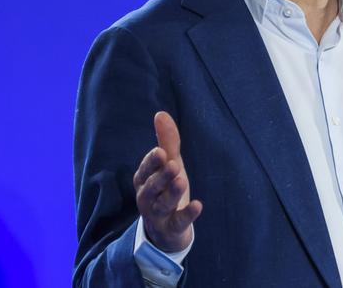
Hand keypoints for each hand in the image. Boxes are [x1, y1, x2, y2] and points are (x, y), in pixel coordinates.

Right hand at [134, 111, 202, 251]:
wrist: (167, 230)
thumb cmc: (165, 190)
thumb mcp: (168, 164)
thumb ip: (166, 142)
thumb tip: (160, 114)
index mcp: (144, 180)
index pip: (145, 170)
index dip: (152, 162)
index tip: (160, 152)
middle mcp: (147, 198)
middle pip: (151, 187)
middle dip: (161, 176)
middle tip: (173, 164)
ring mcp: (158, 215)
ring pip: (162, 204)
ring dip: (172, 193)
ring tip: (182, 181)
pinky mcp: (172, 228)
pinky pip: (178, 222)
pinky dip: (187, 214)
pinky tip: (198, 205)